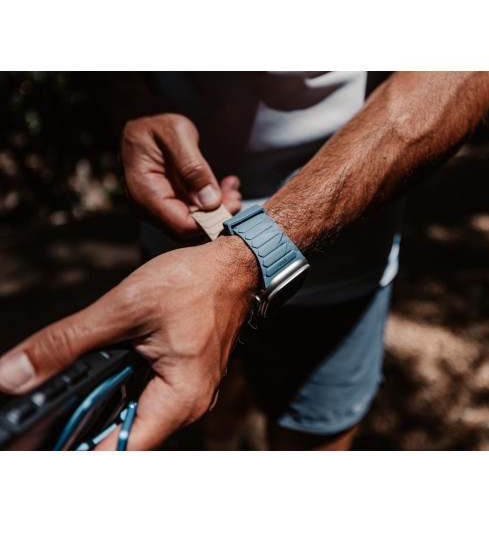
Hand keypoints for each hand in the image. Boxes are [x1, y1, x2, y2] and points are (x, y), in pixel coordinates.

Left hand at [0, 237, 257, 449]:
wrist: (235, 266)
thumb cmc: (195, 282)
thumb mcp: (123, 308)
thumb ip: (66, 343)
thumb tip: (11, 375)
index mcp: (179, 399)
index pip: (118, 452)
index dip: (74, 452)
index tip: (38, 444)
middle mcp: (187, 405)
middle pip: (122, 439)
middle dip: (78, 431)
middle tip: (39, 421)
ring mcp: (187, 394)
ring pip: (132, 419)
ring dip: (97, 410)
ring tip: (63, 398)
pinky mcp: (184, 380)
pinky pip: (145, 400)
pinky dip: (116, 392)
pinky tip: (97, 376)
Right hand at [121, 113, 241, 240]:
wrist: (142, 122)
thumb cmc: (156, 124)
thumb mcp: (177, 135)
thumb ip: (193, 168)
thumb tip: (210, 202)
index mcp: (144, 192)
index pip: (181, 225)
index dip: (211, 220)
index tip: (233, 202)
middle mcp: (146, 207)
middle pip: (188, 229)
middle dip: (216, 215)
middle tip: (236, 195)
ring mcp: (155, 208)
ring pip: (193, 222)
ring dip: (216, 209)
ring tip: (232, 188)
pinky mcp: (166, 204)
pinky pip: (191, 212)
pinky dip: (210, 202)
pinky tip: (225, 187)